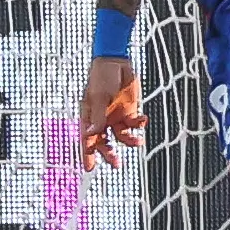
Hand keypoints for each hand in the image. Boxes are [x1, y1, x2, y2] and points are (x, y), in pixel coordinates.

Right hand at [78, 54, 144, 169]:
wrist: (117, 61)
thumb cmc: (102, 76)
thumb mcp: (99, 96)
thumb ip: (98, 116)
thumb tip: (90, 134)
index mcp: (89, 116)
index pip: (86, 139)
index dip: (87, 154)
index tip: (89, 168)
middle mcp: (102, 120)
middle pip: (104, 142)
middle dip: (109, 153)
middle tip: (116, 163)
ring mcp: (115, 116)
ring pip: (121, 136)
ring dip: (129, 141)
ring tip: (137, 141)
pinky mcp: (128, 111)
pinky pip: (133, 124)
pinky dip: (139, 125)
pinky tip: (143, 120)